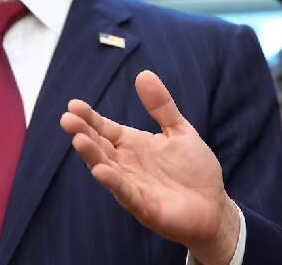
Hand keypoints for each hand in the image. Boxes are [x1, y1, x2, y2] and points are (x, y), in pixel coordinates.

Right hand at [60, 71, 240, 264]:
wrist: (214, 205)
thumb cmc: (194, 169)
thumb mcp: (179, 130)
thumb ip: (161, 106)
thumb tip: (143, 74)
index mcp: (134, 145)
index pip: (105, 129)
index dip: (90, 118)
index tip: (73, 105)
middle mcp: (128, 165)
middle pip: (100, 147)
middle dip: (83, 133)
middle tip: (67, 119)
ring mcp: (134, 186)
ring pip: (107, 169)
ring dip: (92, 156)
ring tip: (78, 140)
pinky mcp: (145, 207)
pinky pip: (127, 194)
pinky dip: (114, 183)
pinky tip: (102, 171)